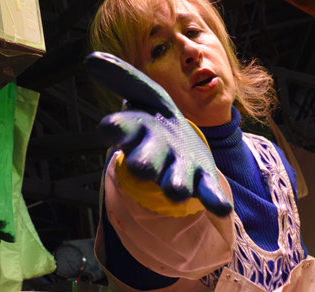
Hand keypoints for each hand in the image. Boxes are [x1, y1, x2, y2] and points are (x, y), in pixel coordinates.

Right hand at [83, 52, 231, 216]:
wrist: (182, 147)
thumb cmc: (157, 121)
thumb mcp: (145, 94)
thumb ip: (123, 78)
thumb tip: (91, 60)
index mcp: (136, 133)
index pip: (119, 131)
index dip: (115, 130)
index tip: (110, 128)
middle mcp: (154, 158)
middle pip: (144, 164)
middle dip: (144, 164)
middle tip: (141, 167)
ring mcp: (178, 173)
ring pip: (175, 184)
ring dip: (176, 186)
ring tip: (176, 191)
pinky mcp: (202, 182)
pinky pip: (208, 194)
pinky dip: (214, 201)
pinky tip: (223, 208)